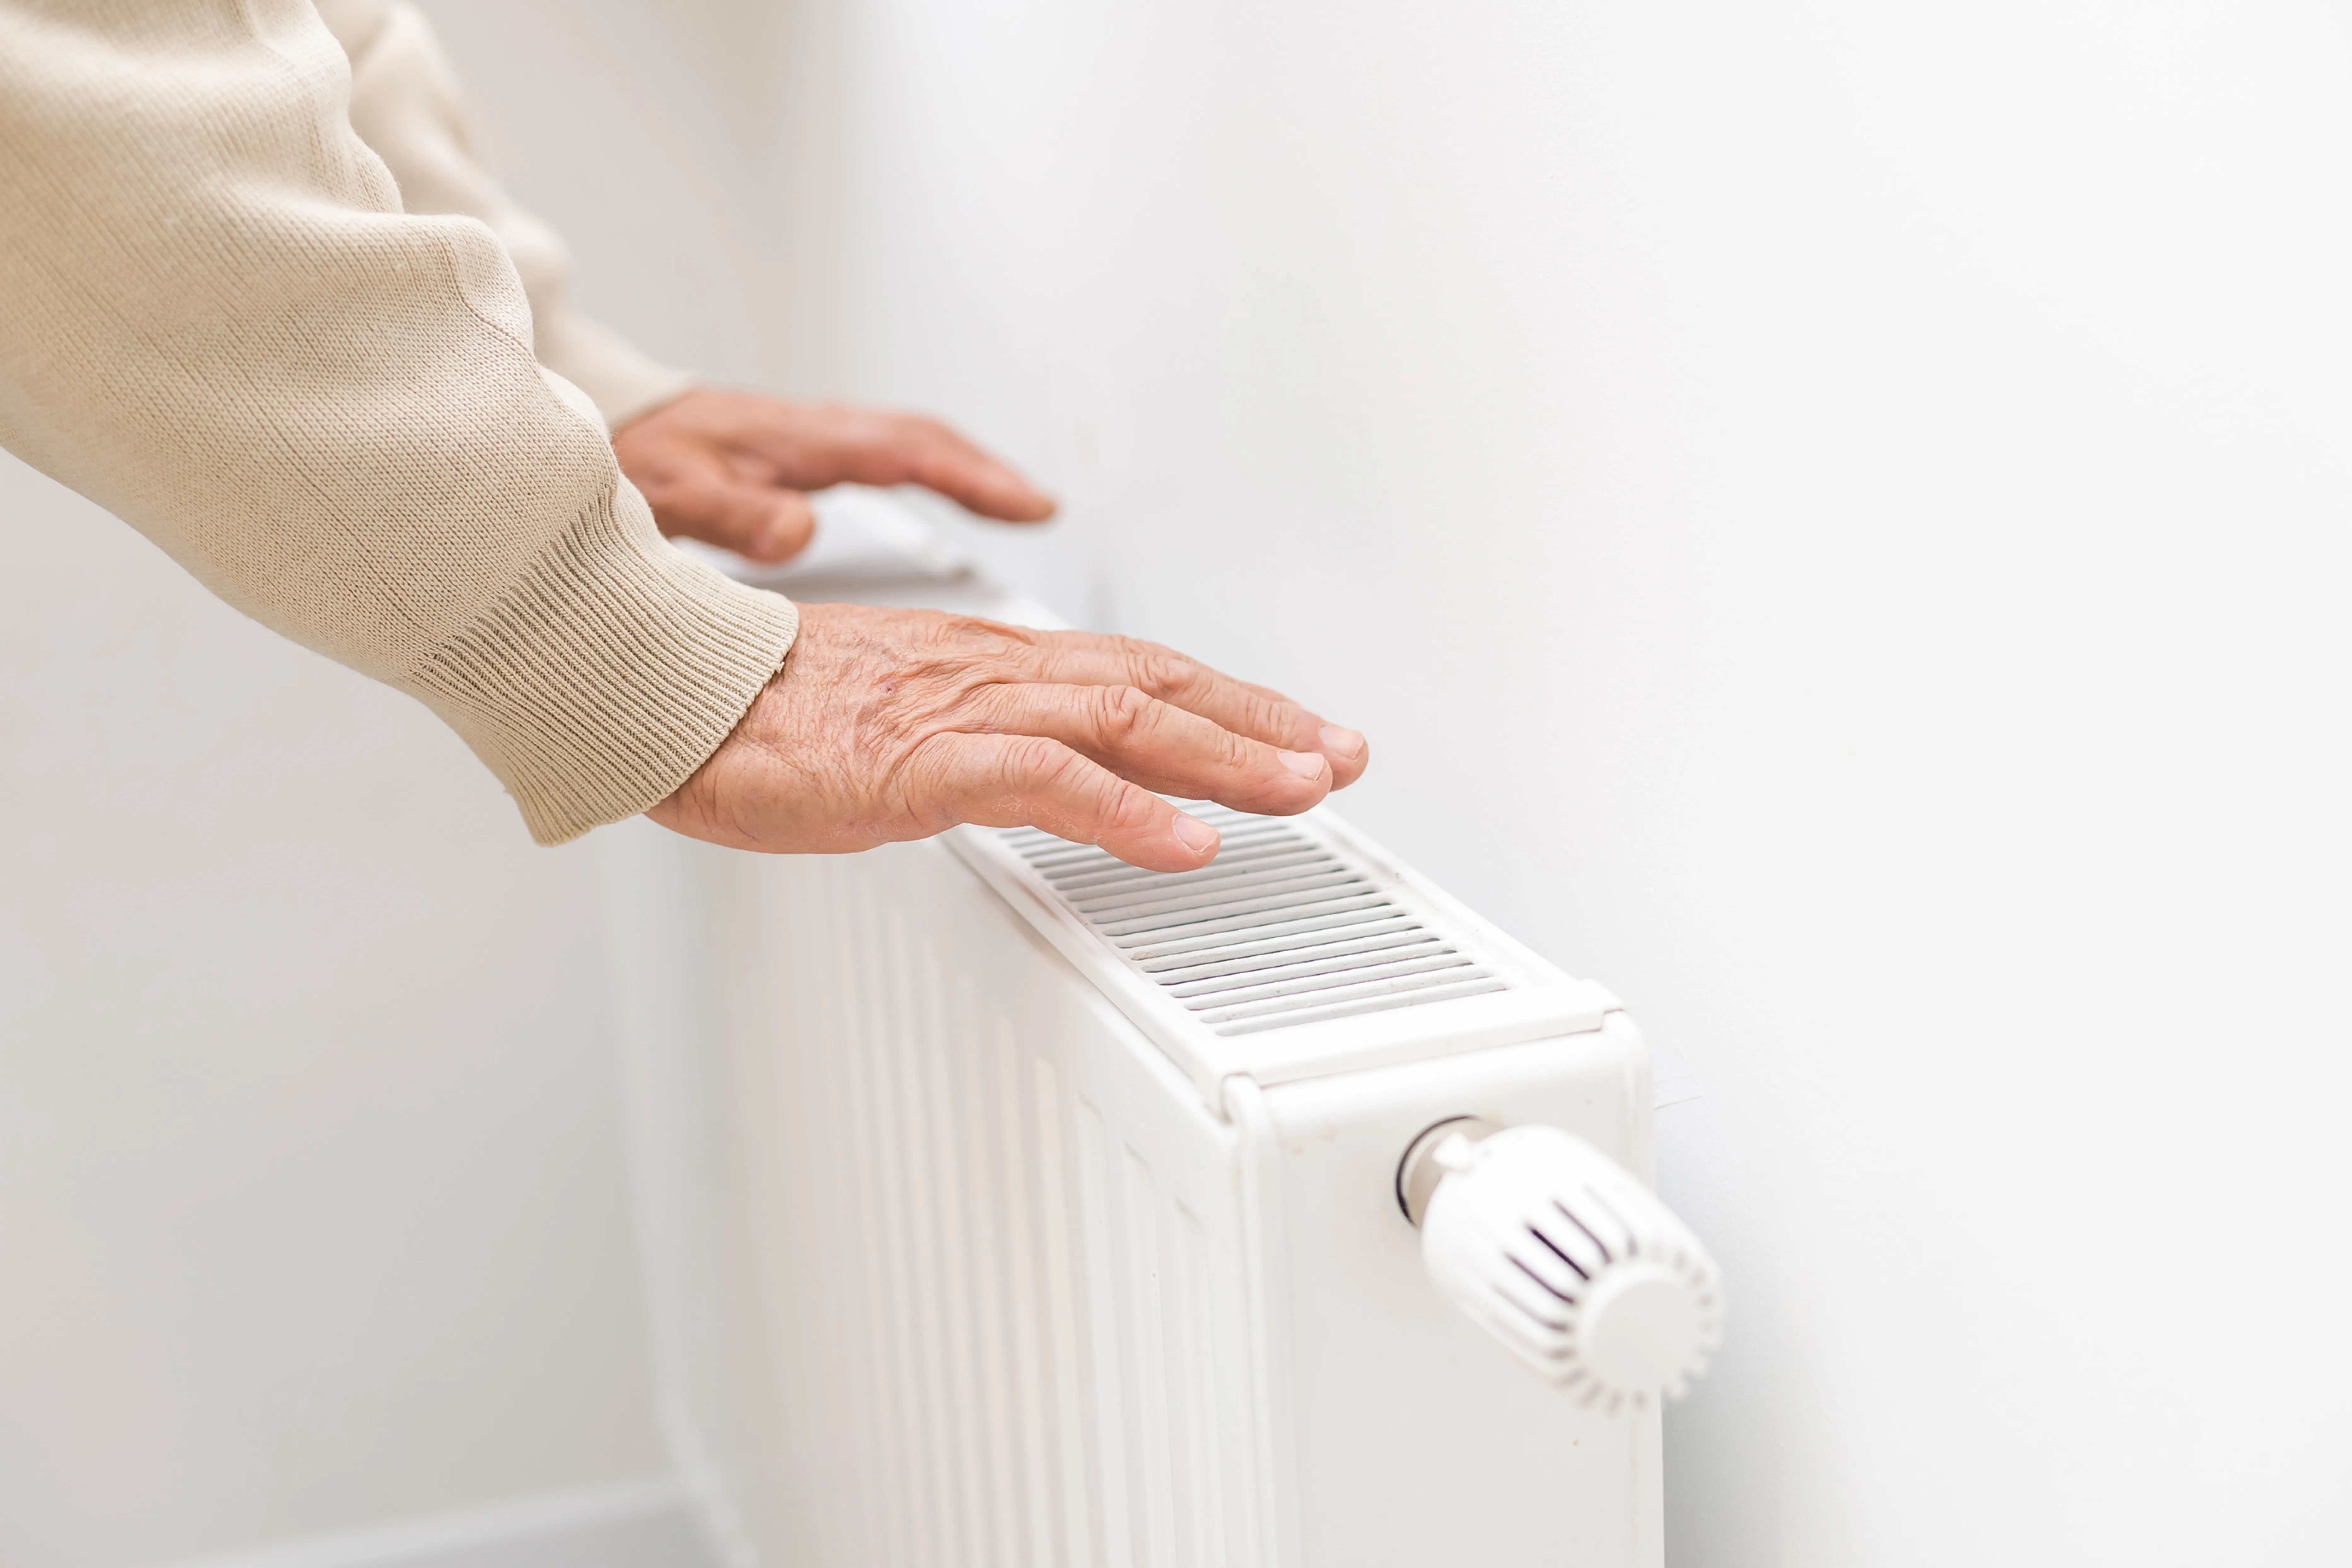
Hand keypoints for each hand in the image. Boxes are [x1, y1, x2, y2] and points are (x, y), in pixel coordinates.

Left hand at [611, 387, 1056, 562]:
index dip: (972, 478)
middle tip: (1039, 507)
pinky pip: (886, 452)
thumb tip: (800, 533)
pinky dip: (928, 467)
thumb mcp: (677, 492)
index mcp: (801, 440)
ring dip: (964, 466)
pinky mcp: (804, 450)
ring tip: (1012, 501)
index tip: (1026, 504)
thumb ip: (736, 515)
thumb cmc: (640, 456)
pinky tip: (941, 490)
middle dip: (986, 471)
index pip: (907, 452)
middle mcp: (817, 432)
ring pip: (909, 442)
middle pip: (924, 440)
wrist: (607, 428)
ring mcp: (814, 438)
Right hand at [647, 603, 1370, 870]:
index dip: (1230, 703)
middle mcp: (994, 674)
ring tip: (1305, 786)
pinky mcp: (918, 760)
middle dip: (1261, 724)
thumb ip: (981, 740)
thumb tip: (1040, 772)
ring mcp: (960, 712)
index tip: (1302, 732)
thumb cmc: (772, 714)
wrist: (674, 694)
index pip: (1139, 673)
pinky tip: (1183, 842)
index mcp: (991, 666)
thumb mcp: (902, 721)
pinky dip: (1123, 810)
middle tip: (1343, 754)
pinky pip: (1041, 781)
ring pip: (1123, 721)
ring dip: (1225, 758)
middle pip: (1156, 686)